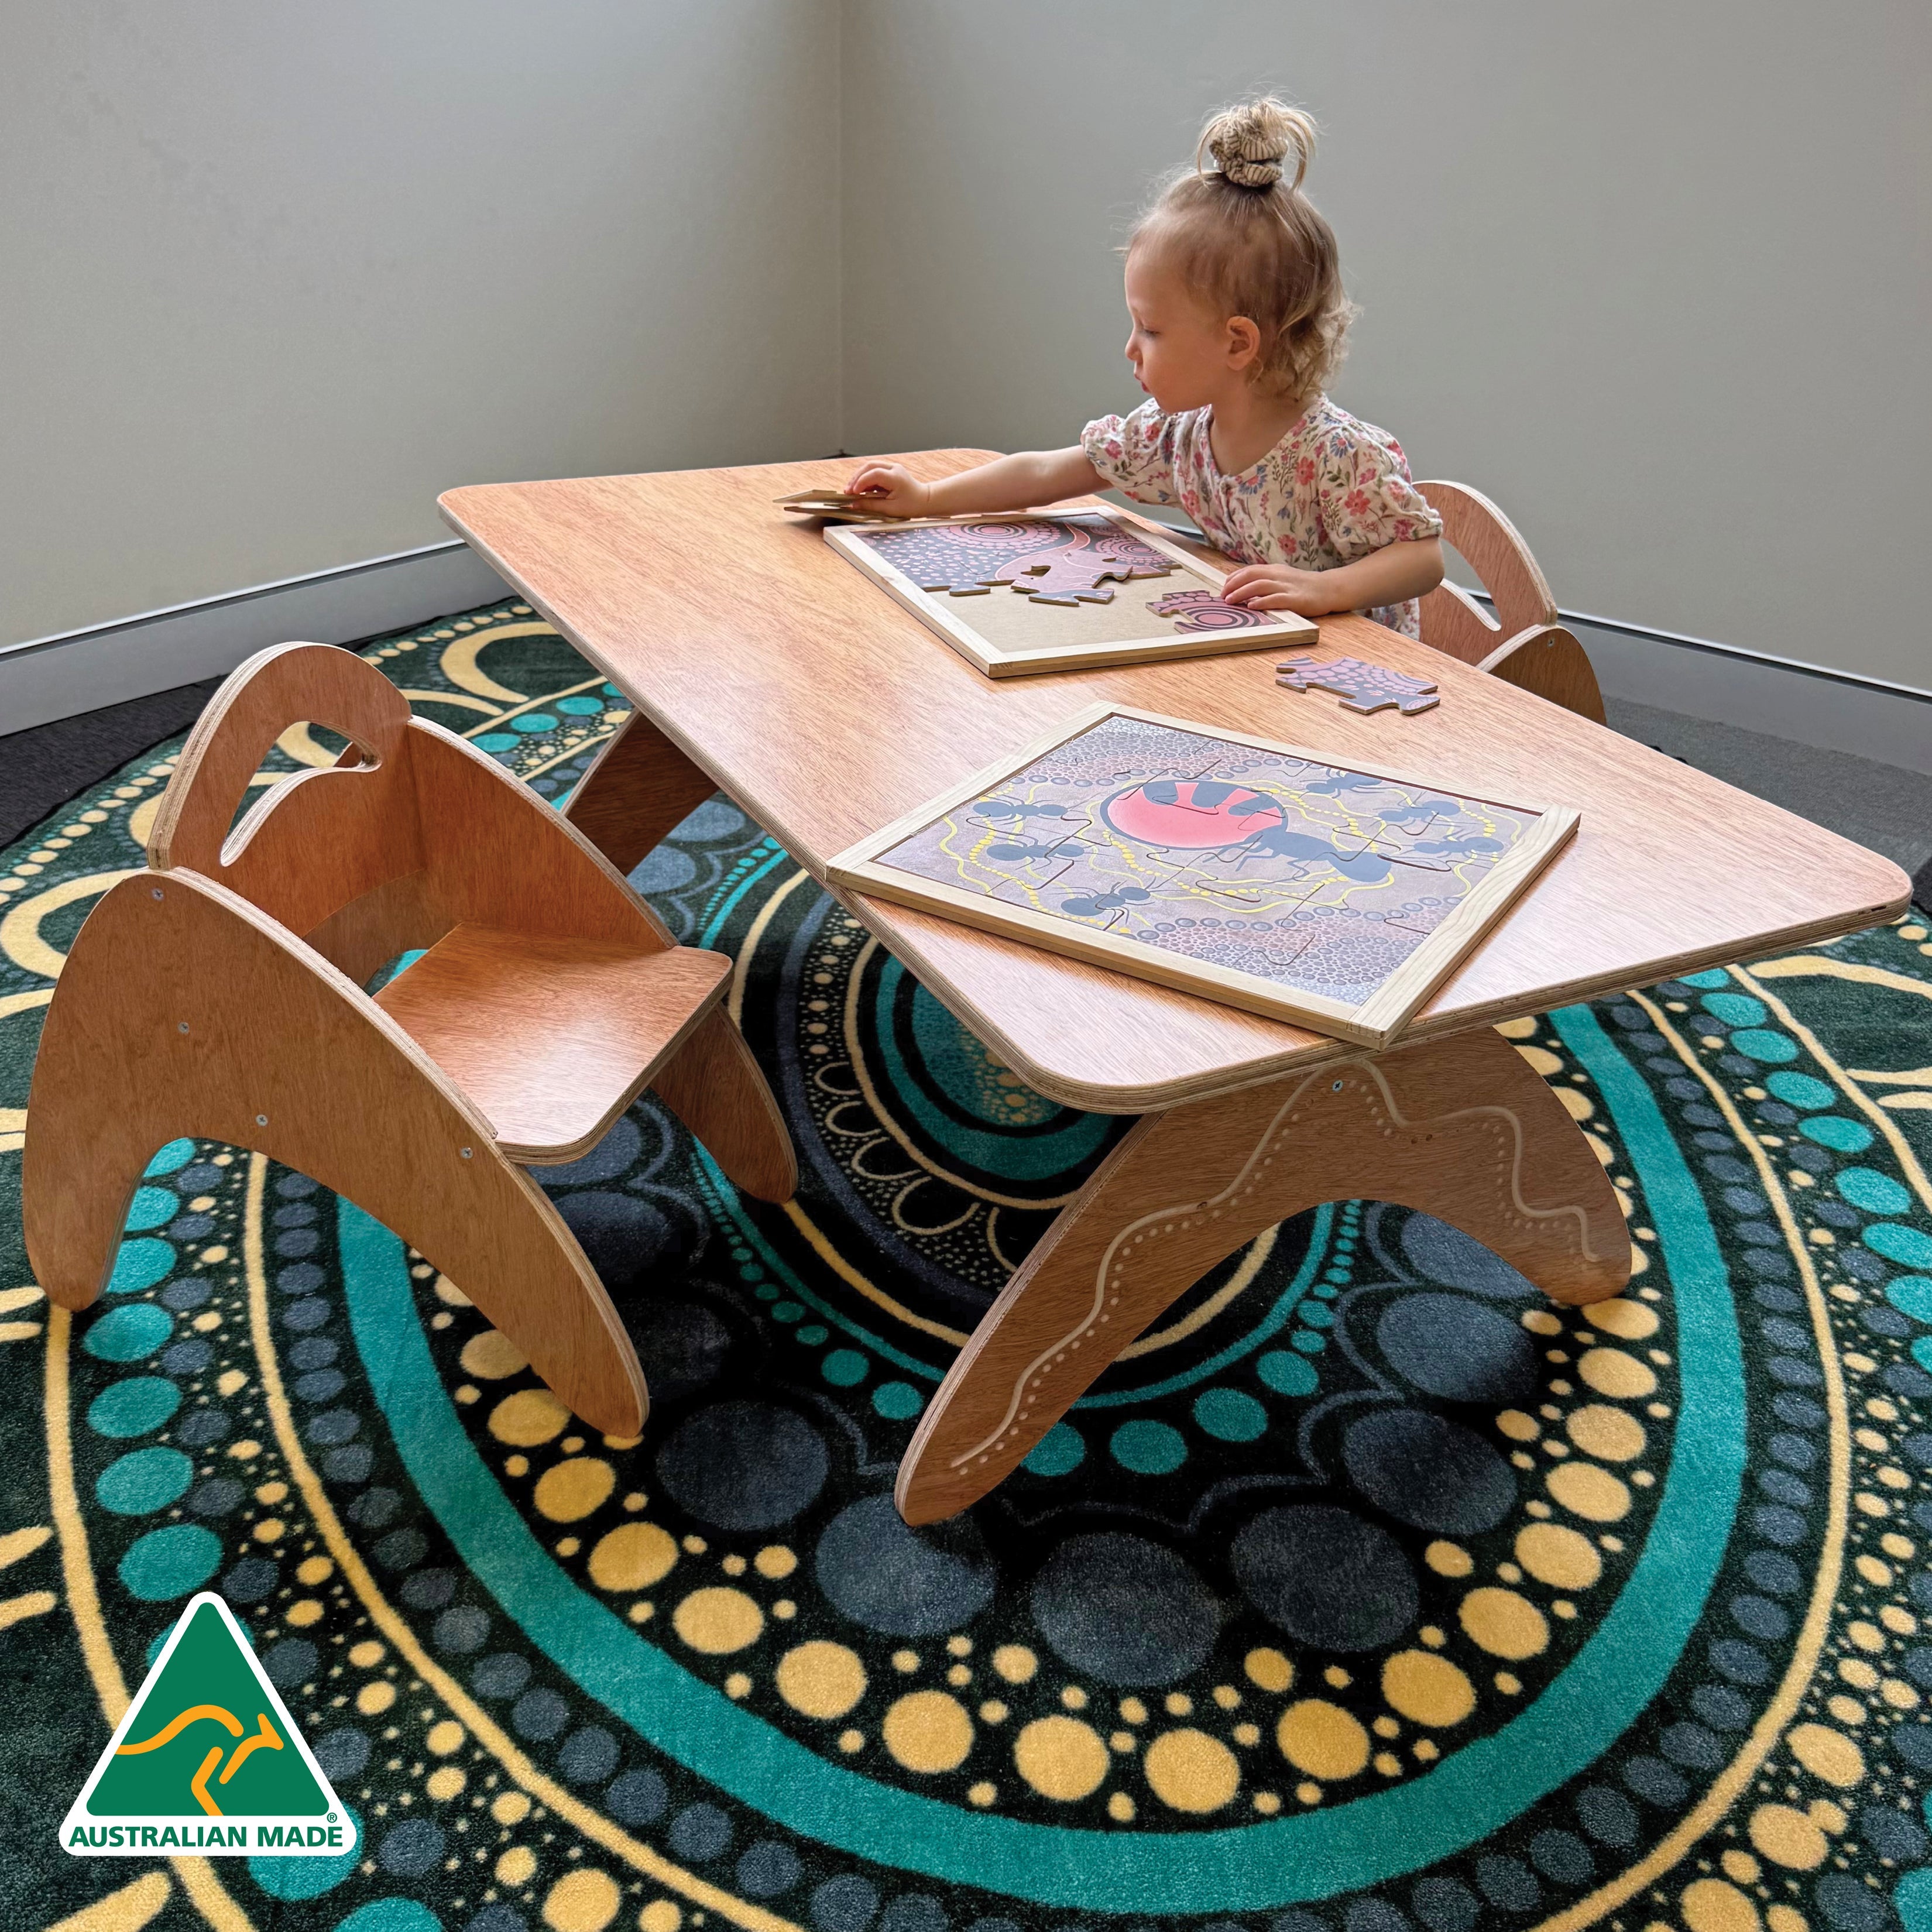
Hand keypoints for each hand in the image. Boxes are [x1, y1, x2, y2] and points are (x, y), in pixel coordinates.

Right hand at [845, 461, 932, 519]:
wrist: (925, 500)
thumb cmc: (911, 506)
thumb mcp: (890, 509)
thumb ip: (871, 505)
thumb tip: (854, 505)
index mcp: (895, 477)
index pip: (873, 474)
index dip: (860, 482)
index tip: (852, 493)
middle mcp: (893, 468)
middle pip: (869, 466)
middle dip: (856, 478)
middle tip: (847, 491)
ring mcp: (892, 468)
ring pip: (870, 467)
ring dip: (859, 477)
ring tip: (851, 490)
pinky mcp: (890, 471)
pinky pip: (874, 471)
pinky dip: (866, 479)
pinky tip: (861, 489)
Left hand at [1218, 562, 1338, 615]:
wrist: (1329, 589)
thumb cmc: (1304, 586)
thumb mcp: (1283, 578)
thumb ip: (1267, 580)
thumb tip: (1245, 587)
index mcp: (1275, 570)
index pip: (1250, 570)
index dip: (1234, 578)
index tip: (1223, 587)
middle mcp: (1279, 576)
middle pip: (1251, 576)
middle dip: (1233, 585)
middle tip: (1222, 596)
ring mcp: (1287, 587)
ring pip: (1259, 586)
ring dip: (1242, 593)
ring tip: (1230, 601)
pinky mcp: (1295, 599)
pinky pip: (1275, 599)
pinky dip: (1262, 602)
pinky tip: (1252, 606)